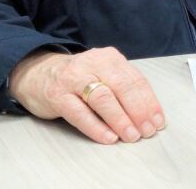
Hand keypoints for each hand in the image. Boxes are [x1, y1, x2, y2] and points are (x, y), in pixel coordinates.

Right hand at [9, 47, 164, 143]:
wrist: (37, 73)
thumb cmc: (78, 77)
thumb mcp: (103, 73)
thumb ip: (124, 86)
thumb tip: (148, 113)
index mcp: (110, 58)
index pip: (136, 80)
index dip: (149, 102)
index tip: (158, 120)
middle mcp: (93, 64)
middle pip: (122, 87)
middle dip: (138, 111)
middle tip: (147, 130)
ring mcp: (74, 79)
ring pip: (103, 99)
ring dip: (120, 119)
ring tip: (132, 135)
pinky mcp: (57, 95)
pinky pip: (80, 113)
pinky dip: (96, 127)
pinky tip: (109, 137)